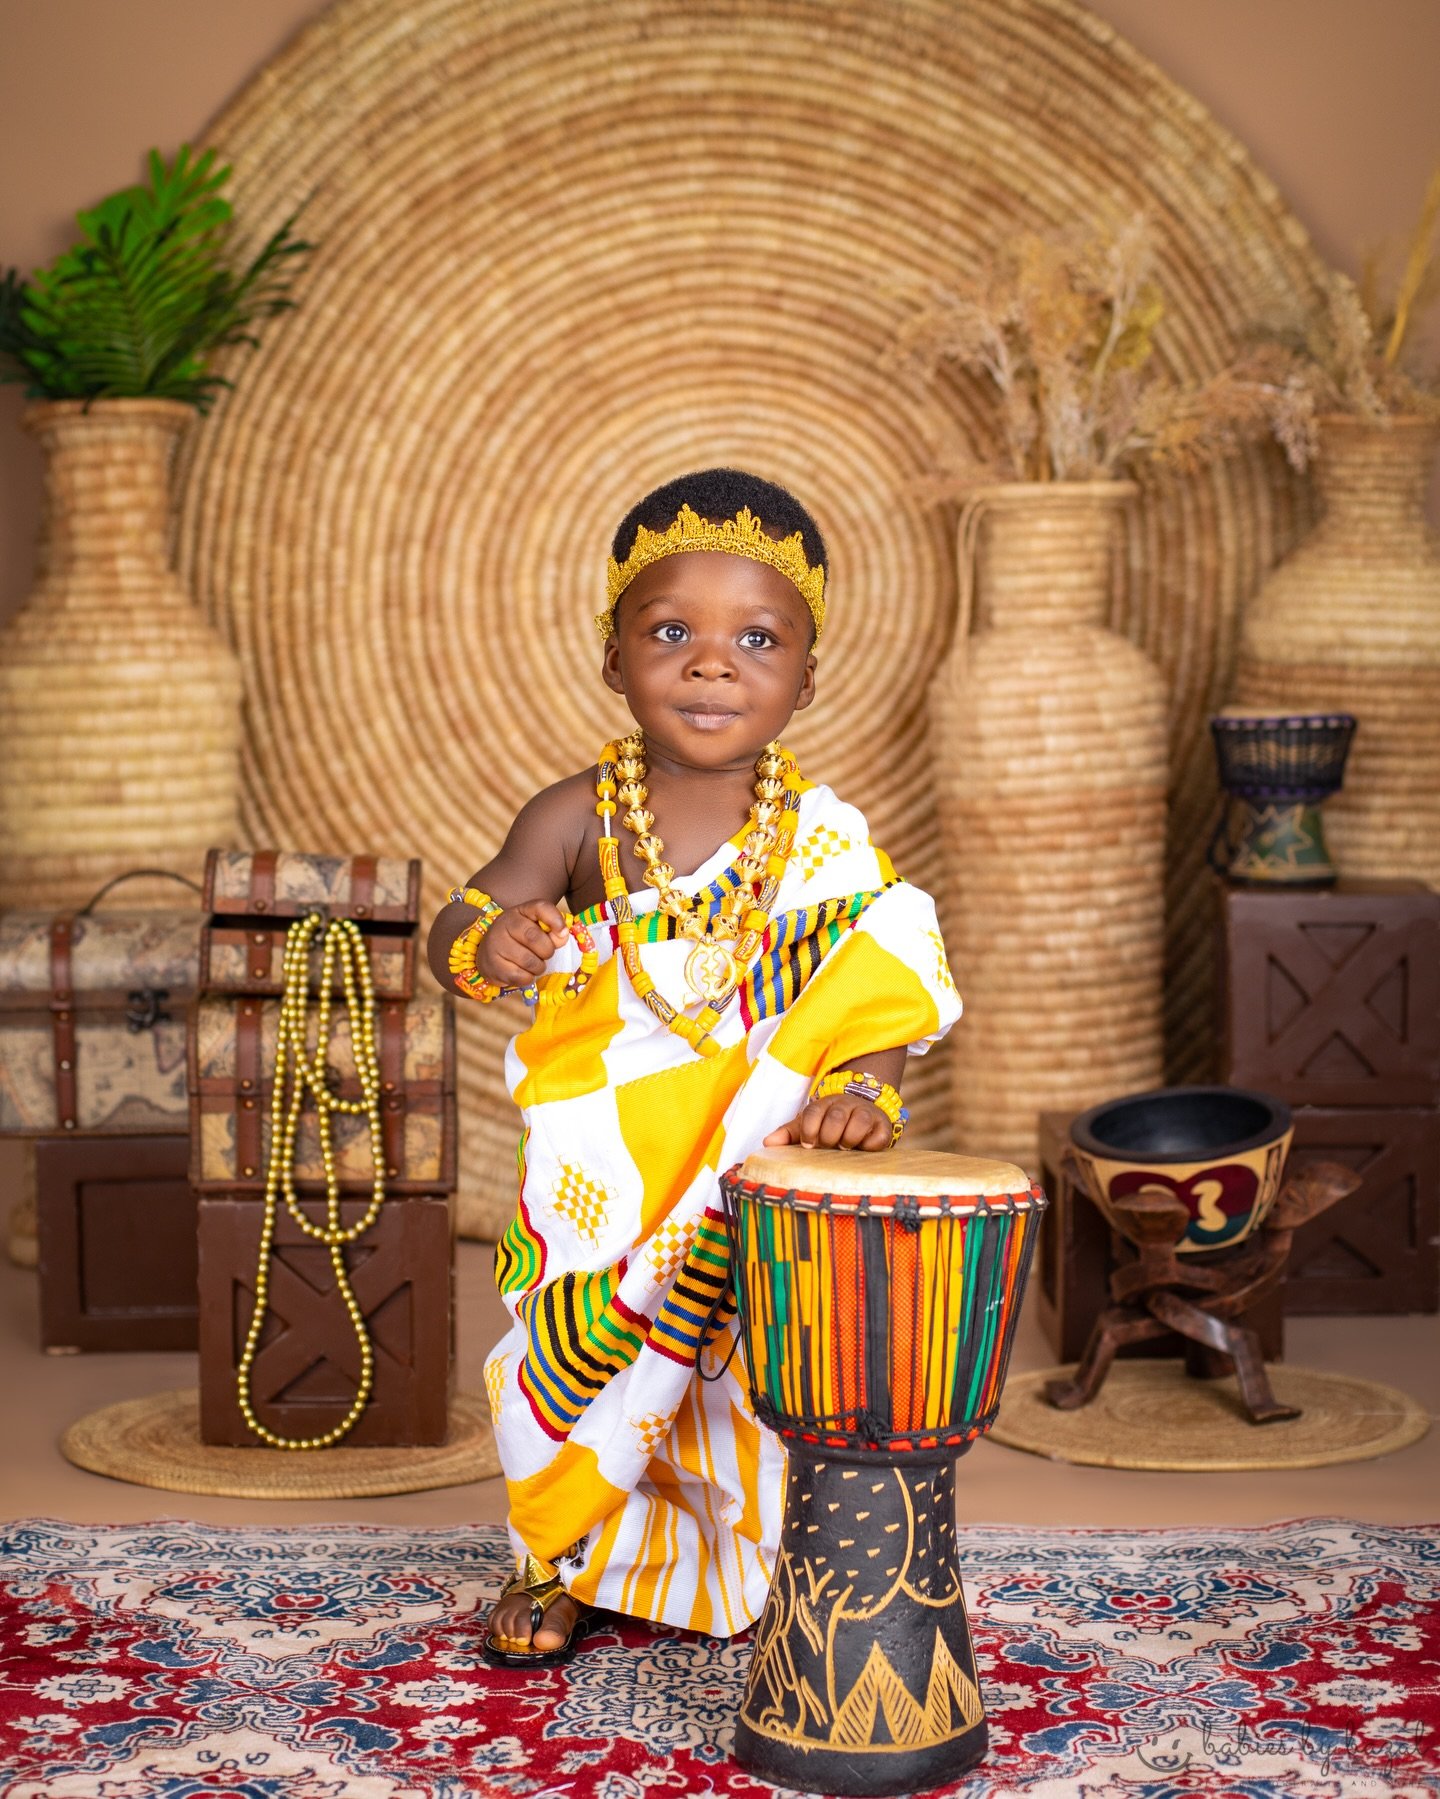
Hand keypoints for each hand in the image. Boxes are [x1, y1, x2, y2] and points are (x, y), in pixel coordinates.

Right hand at [476, 899, 568, 985]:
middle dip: (547, 950)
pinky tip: (523, 972)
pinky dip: (528, 978)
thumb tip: (562, 936)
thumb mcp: (535, 928)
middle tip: (545, 954)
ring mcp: (496, 945)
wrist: (488, 955)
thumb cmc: (519, 940)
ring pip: (529, 961)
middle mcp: (504, 924)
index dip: (555, 919)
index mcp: (519, 911)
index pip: (540, 907)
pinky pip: (522, 977)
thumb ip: (552, 930)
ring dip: (539, 967)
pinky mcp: (494, 966)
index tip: (563, 933)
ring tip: (534, 964)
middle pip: (534, 937)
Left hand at [763, 1095, 892, 1151]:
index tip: (809, 1145)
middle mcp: (846, 1105)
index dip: (809, 1129)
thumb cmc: (829, 1125)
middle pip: (837, 1116)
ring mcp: (866, 1114)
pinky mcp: (883, 1127)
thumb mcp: (808, 1127)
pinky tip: (862, 1149)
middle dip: (829, 1136)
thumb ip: (788, 1134)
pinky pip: (879, 1136)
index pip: (814, 1112)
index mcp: (825, 1105)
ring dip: (850, 1138)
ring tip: (844, 1148)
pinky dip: (870, 1145)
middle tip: (828, 1147)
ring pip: (860, 1120)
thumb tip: (767, 1143)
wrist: (862, 1113)